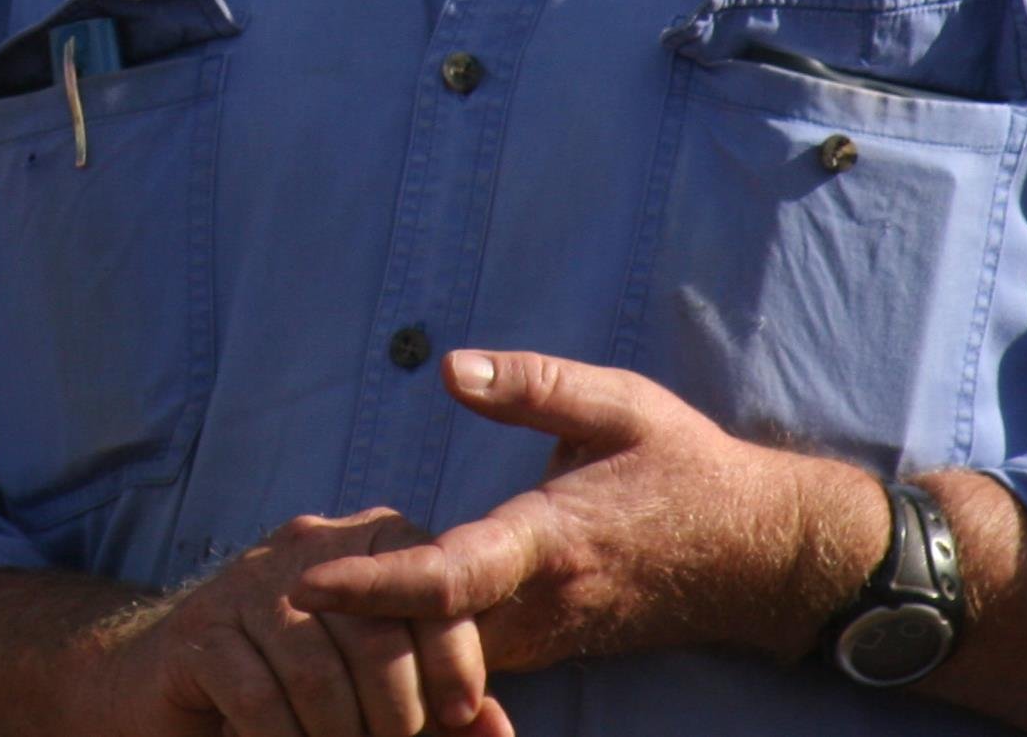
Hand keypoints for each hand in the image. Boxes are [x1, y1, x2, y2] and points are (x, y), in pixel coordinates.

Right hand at [85, 507, 517, 736]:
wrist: (174, 686)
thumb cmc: (300, 688)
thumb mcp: (379, 690)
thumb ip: (440, 705)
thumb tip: (500, 732)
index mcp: (369, 541)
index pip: (430, 589)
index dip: (455, 659)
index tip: (462, 716)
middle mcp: (311, 547)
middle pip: (375, 637)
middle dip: (396, 717)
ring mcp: (249, 584)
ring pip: (317, 673)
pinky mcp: (200, 632)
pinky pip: (259, 699)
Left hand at [289, 352, 889, 674]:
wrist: (756, 555)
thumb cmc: (682, 465)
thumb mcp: (617, 402)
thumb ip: (533, 383)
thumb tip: (450, 365)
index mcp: (548, 539)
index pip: (446, 576)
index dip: (372, 585)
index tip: (304, 582)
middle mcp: (541, 603)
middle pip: (426, 637)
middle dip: (352, 628)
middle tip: (270, 599)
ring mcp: (547, 637)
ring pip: (446, 659)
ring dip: (381, 643)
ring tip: (303, 611)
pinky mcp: (550, 647)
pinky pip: (473, 662)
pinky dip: (419, 649)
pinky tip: (372, 624)